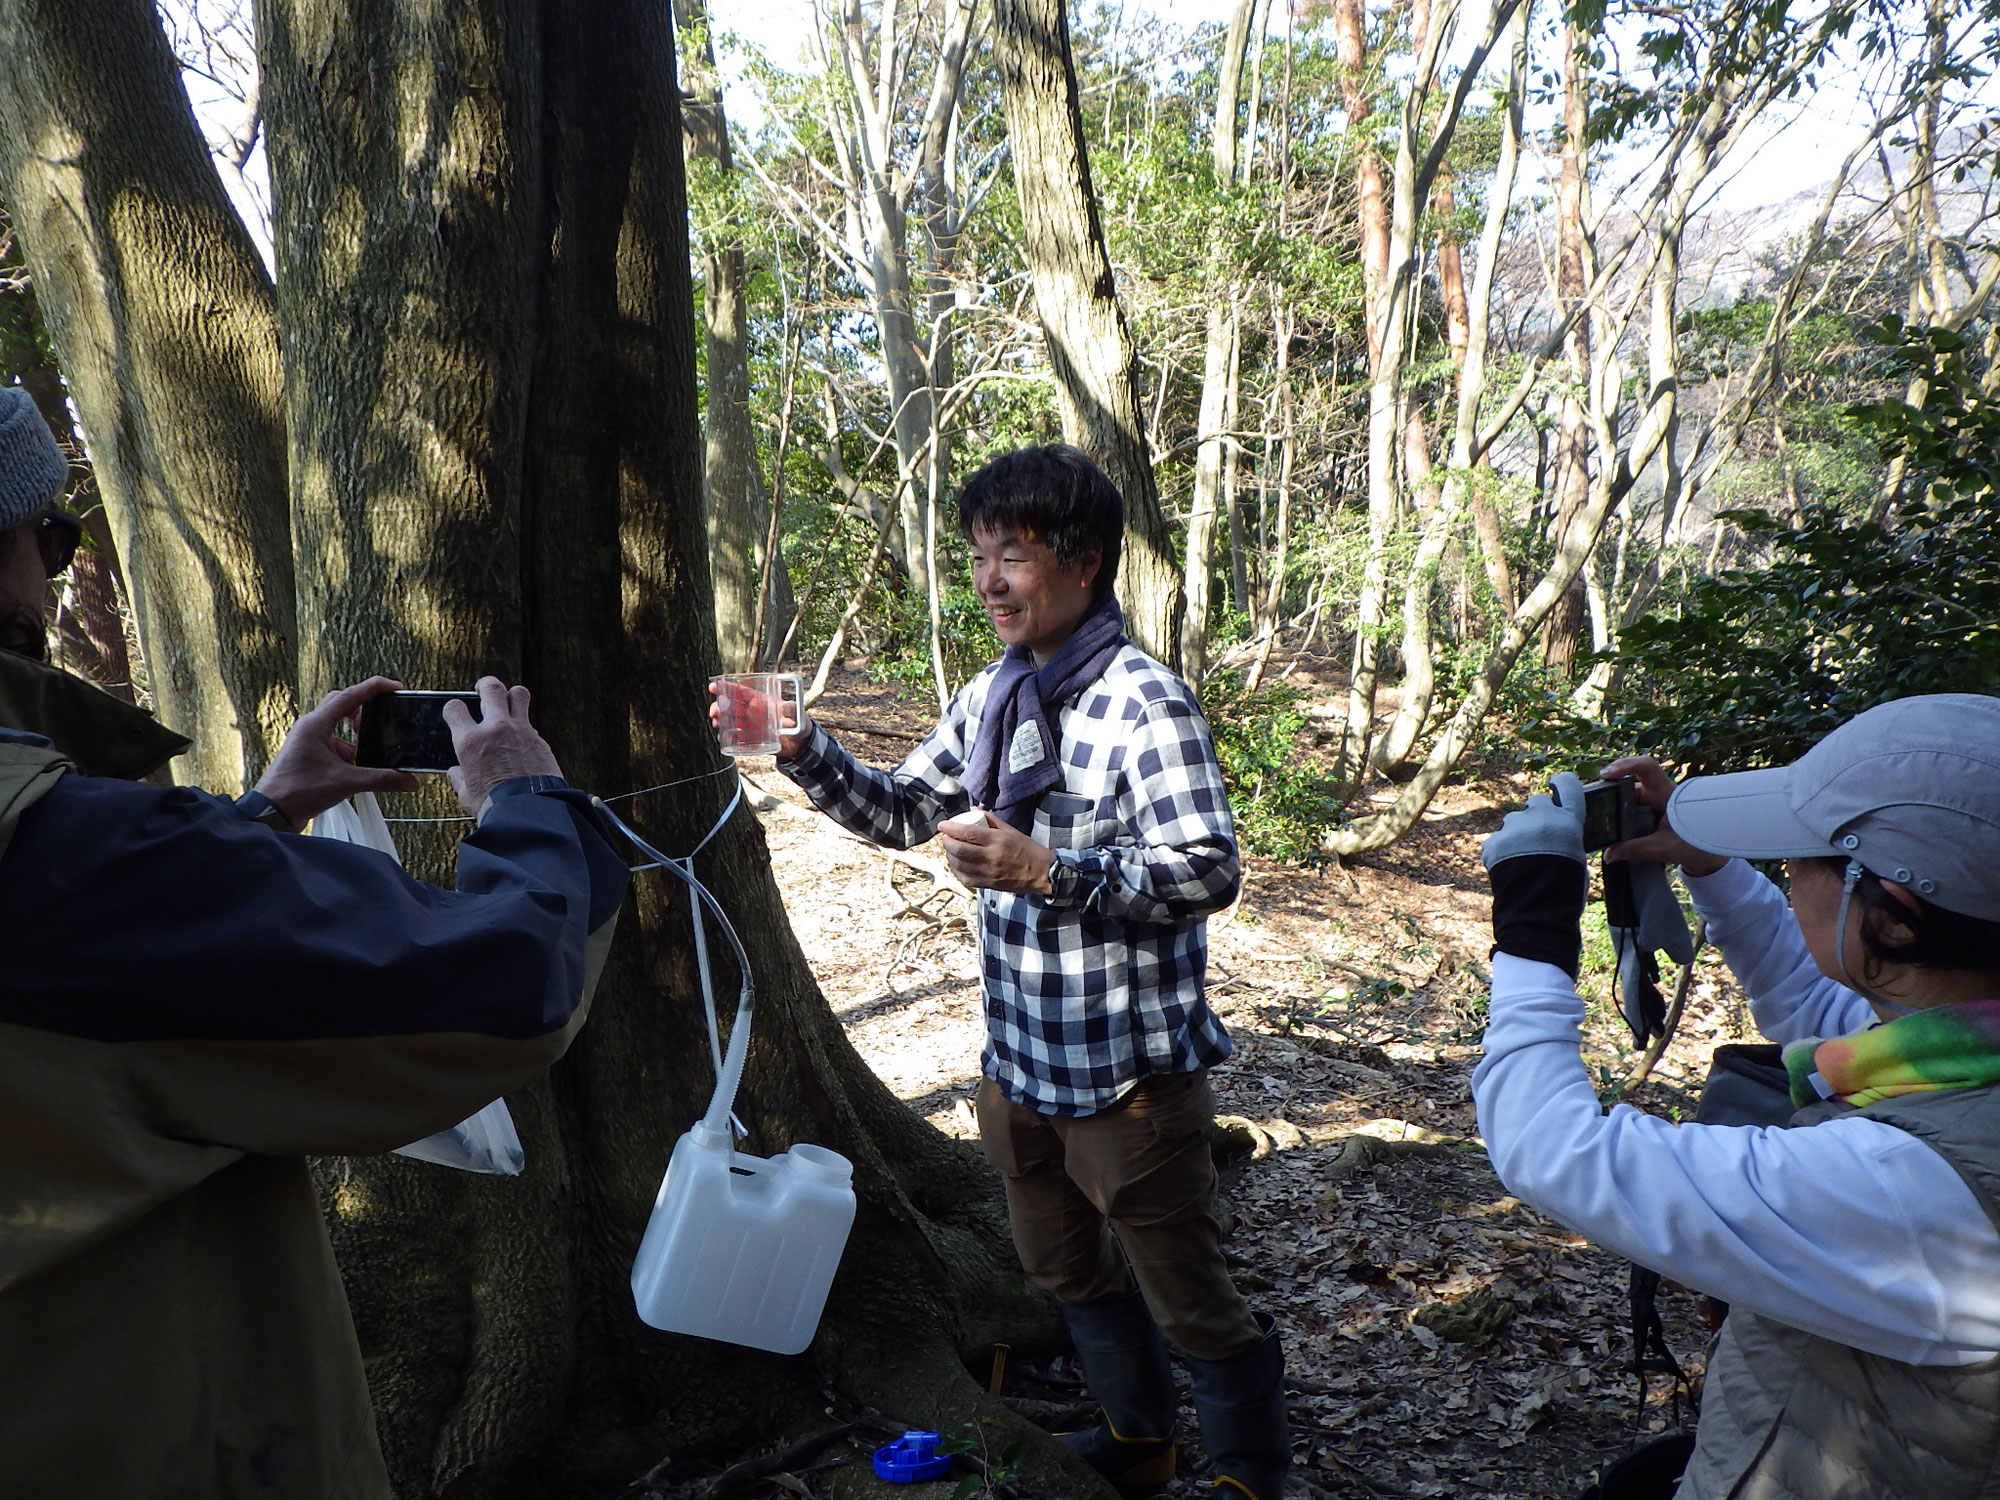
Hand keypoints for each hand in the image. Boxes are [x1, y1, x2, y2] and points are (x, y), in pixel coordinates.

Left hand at [255, 677, 421, 825]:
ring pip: (337, 722)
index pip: (350, 696)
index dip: (375, 688)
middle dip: (365, 707)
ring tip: (372, 741)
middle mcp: (311, 727)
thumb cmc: (298, 791)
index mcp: (316, 725)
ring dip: (357, 728)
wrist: (272, 811)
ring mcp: (308, 739)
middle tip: (383, 716)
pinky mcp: (309, 752)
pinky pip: (334, 740)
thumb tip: (411, 781)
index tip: (395, 687)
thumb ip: (382, 780)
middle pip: (342, 703)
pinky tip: (359, 762)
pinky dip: (350, 746)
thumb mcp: (346, 783)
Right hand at [445, 677, 563, 815]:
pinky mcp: (540, 739)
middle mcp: (495, 729)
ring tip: (509, 702)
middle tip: (483, 689)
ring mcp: (520, 730)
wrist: (529, 812)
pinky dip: (525, 725)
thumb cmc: (495, 806)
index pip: (454, 708)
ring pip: (518, 693)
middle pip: (491, 687)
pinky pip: (531, 721)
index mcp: (470, 741)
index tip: (456, 712)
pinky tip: (522, 737)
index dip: (453, 708)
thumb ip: (459, 777)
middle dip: (485, 685)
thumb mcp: (466, 793)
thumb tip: (456, 772)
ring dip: (512, 695)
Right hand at [708, 678, 811, 758]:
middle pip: (732, 706)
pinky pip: (736, 737)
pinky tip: (722, 737)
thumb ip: (792, 709)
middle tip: (714, 711)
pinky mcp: (752, 739)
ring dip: (721, 720)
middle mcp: (753, 711)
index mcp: (761, 701)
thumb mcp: (797, 714)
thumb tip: (786, 706)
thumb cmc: (799, 723)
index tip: (713, 686)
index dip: (727, 688)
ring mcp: (751, 725)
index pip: (741, 691)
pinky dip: (728, 737)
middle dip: (720, 706)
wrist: (800, 744)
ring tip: (716, 723)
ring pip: (731, 720)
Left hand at [937, 809, 1054, 893]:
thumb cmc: (1028, 850)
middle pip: (959, 850)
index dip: (951, 828)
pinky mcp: (988, 885)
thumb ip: (991, 820)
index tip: (942, 825)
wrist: (1042, 873)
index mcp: (998, 840)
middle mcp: (991, 857)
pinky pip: (965, 879)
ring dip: (949, 856)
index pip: (969, 833)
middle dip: (947, 842)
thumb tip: (973, 810)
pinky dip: (957, 870)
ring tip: (950, 849)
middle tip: (945, 837)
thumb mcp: (1011, 831)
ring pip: (959, 865)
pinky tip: (957, 864)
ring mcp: (989, 873)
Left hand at [1482, 771, 1588, 976]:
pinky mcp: (1493, 842)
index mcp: (1568, 821)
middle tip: (1538, 838)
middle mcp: (1540, 817)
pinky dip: (1501, 851)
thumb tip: (1555, 827)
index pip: (1567, 784)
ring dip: (1517, 834)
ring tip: (1522, 861)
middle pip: (1536, 802)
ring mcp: (1514, 828)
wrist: (1536, 915)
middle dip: (1537, 815)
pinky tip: (1509, 870)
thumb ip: (1564, 834)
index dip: (1562, 783)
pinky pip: (1498, 840)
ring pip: (1514, 821)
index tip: (1557, 784)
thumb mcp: (1576, 857)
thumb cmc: (1565, 890)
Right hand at [1598, 755, 1725, 875]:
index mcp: (1666, 793)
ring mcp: (1653, 801)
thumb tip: (1609, 854)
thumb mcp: (1664, 848)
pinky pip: (1630, 807)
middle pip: (1629, 782)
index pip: (1646, 767)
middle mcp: (1658, 792)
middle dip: (1609, 789)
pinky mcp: (1650, 812)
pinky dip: (1619, 814)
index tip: (1606, 775)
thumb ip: (1635, 850)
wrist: (1711, 853)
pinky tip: (1610, 825)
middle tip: (1592, 799)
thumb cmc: (1695, 843)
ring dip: (1613, 805)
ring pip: (1627, 796)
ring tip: (1598, 815)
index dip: (1625, 765)